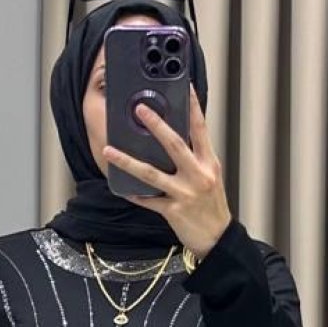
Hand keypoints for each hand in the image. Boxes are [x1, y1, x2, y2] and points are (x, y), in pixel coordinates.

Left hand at [102, 83, 232, 260]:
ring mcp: (184, 193)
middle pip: (174, 145)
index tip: (185, 87)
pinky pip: (148, 201)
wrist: (218, 239)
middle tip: (140, 109)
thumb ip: (195, 158)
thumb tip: (175, 139)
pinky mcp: (173, 211)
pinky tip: (120, 188)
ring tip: (109, 150)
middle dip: (156, 126)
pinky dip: (134, 195)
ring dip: (127, 161)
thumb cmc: (212, 207)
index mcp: (208, 163)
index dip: (193, 107)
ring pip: (151, 174)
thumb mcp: (210, 177)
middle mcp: (198, 175)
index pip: (200, 129)